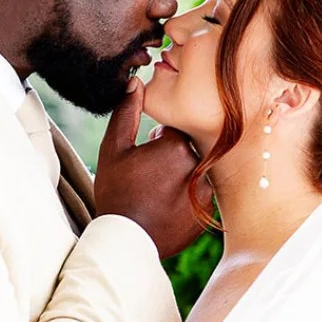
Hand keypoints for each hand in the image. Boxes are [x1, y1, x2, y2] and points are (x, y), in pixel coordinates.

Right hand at [94, 76, 213, 259]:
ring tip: (156, 194)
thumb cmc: (115, 191)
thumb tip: (137, 81)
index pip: (174, 130)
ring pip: (195, 173)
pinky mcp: (207, 214)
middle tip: (148, 177)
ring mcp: (206, 193)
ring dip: (180, 178)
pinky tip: (165, 209)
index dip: (157, 141)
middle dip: (170, 158)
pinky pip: (200, 196)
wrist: (124, 240)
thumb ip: (127, 112)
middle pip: (188, 150)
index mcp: (177, 145)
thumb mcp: (113, 148)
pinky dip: (186, 199)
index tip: (145, 156)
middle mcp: (198, 166)